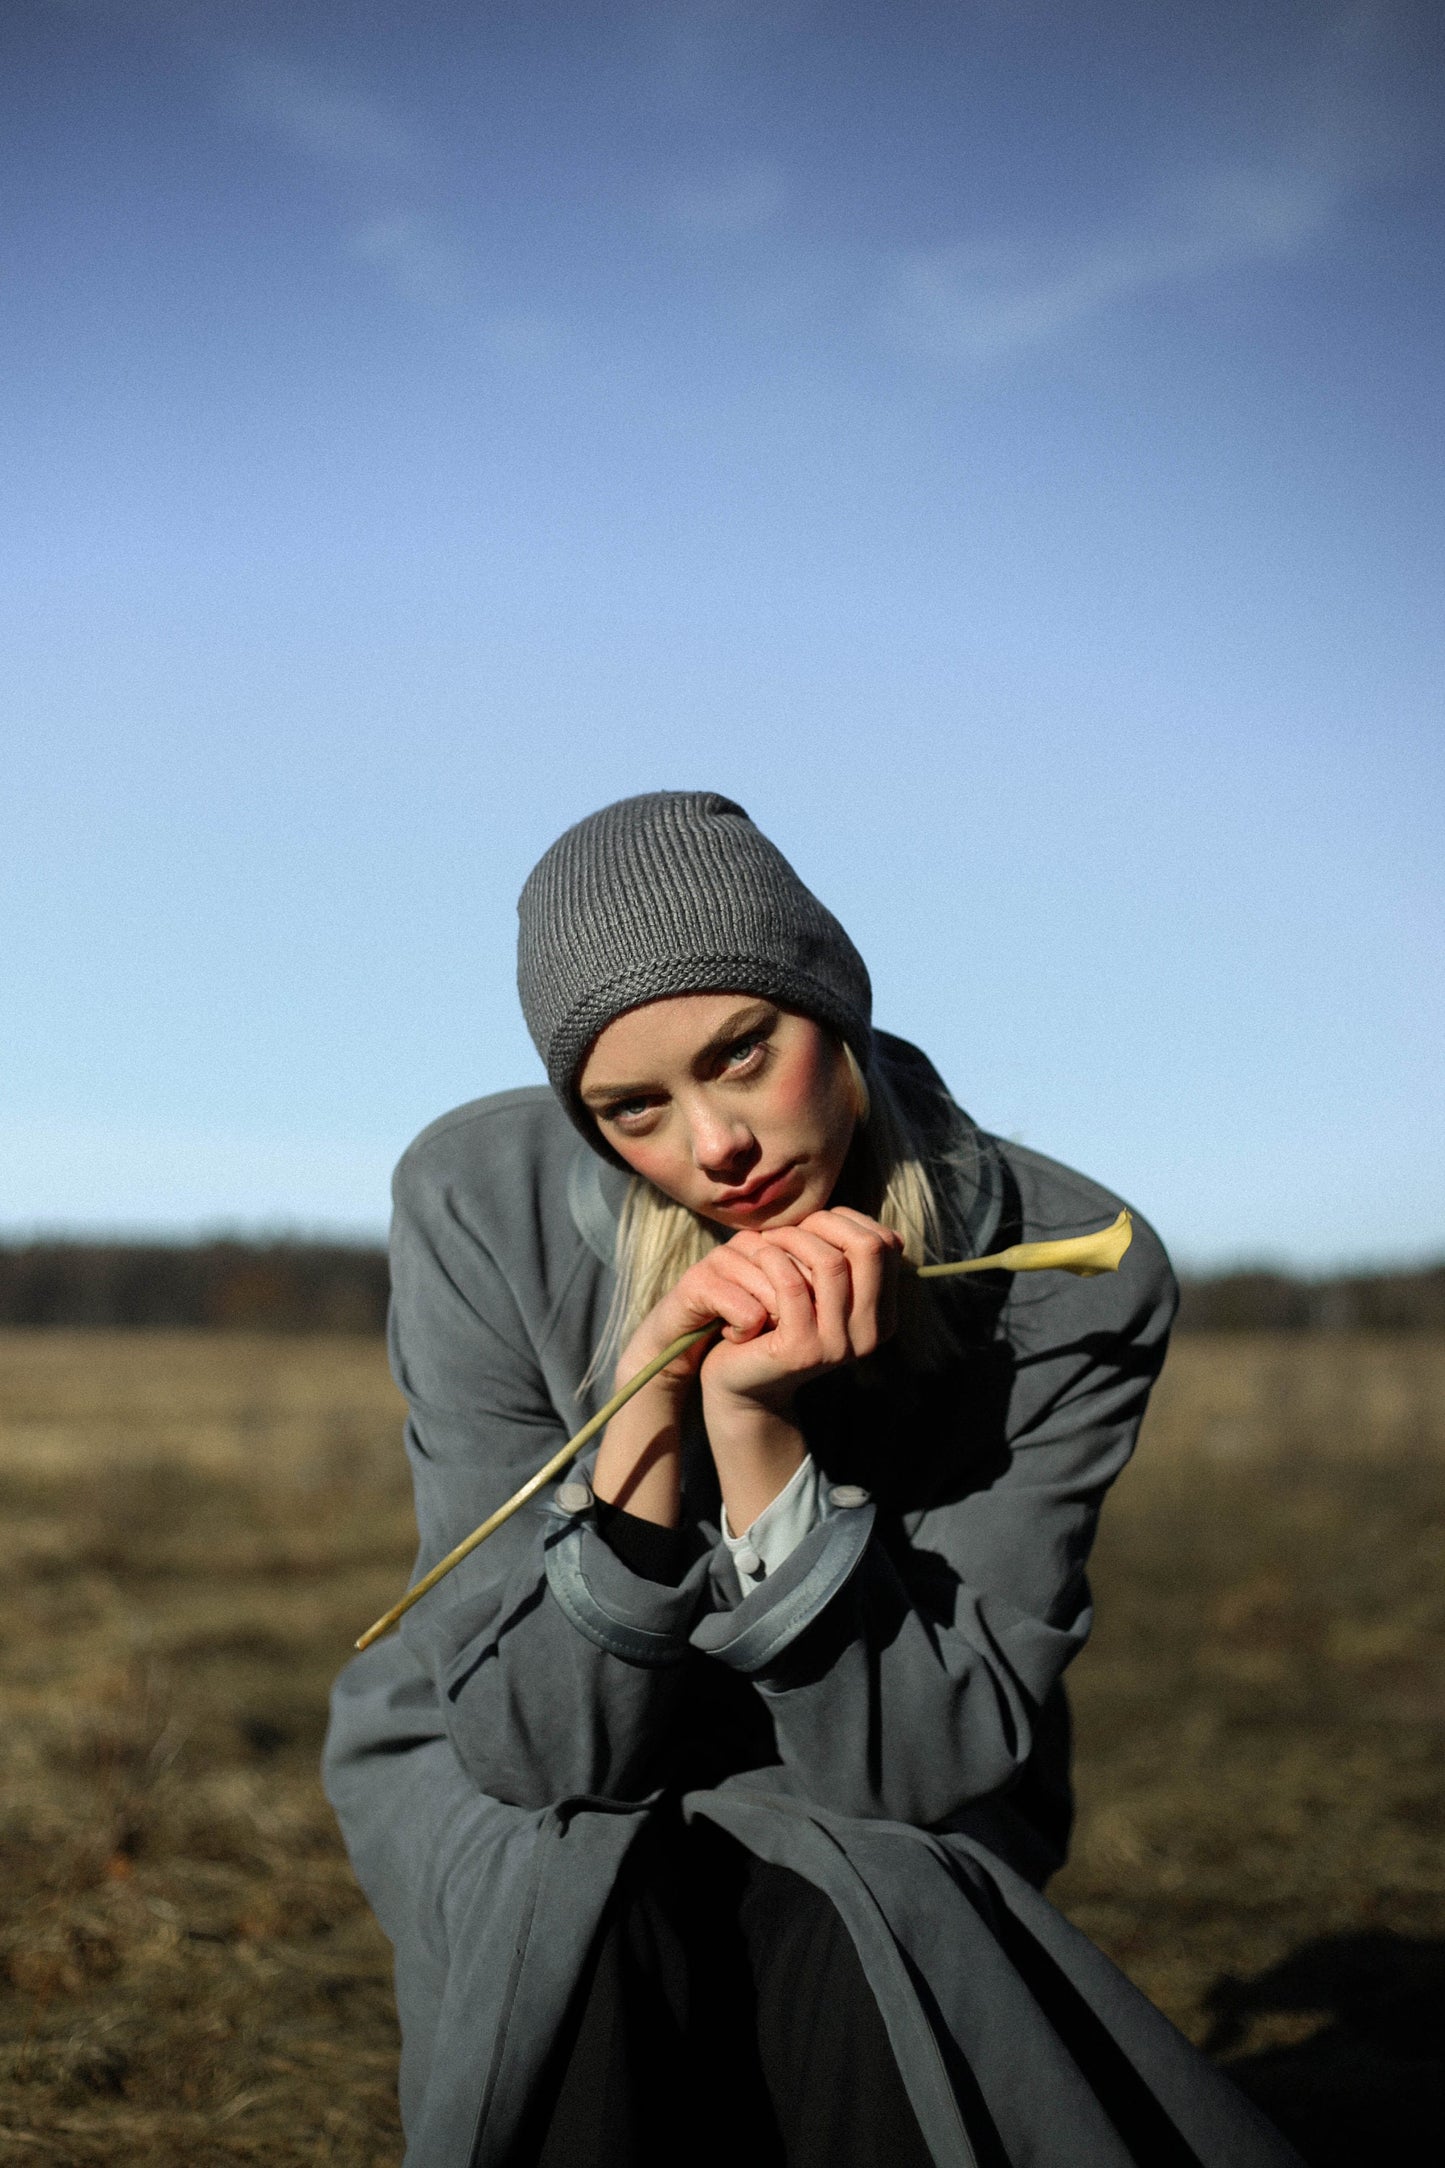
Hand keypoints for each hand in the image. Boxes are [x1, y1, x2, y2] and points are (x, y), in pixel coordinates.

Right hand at [596, 1237, 801, 1524]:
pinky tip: (736, 1336)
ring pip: (780, 1290)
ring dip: (774, 1322)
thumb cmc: (743, 1331)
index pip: (822, 1250)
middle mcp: (749, 1241)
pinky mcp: (698, 1281)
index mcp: (773, 1241)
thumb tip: (861, 1285)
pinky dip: (746, 1331)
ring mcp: (723, 1257)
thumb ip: (818, 1289)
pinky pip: (747, 1309)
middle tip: (781, 1326)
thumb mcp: (787, 1309)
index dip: (823, 1290)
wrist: (681, 1352)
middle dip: (804, 1308)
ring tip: (757, 1332)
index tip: (805, 1317)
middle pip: (807, 1270)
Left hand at [698, 1208, 903, 1410]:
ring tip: (768, 1241)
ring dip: (793, 1238)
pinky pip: (792, 1284)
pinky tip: (757, 1255)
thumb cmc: (779, 1320)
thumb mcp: (818, 1290)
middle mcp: (871, 1333)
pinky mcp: (803, 1350)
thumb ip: (840, 1258)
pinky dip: (772, 1258)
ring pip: (830, 1262)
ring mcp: (839, 1345)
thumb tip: (846, 1216)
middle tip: (789, 1229)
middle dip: (825, 1223)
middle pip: (869, 1248)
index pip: (886, 1243)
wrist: (743, 1382)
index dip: (847, 1220)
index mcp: (883, 1315)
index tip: (810, 1223)